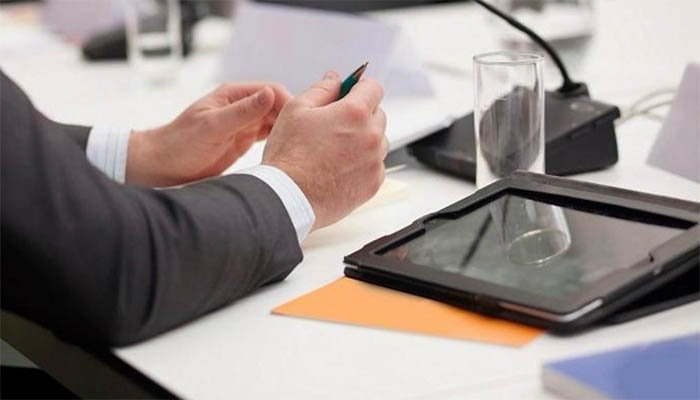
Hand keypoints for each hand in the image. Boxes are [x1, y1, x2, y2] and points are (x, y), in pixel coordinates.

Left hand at [126, 83, 291, 185]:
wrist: (162, 167)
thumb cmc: (180, 144)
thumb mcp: (213, 126)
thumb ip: (243, 111)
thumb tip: (271, 93)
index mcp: (233, 95)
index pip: (272, 91)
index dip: (289, 103)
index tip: (300, 122)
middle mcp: (241, 107)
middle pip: (278, 106)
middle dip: (292, 118)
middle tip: (305, 138)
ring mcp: (243, 124)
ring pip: (275, 122)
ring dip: (287, 131)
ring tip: (300, 147)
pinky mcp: (243, 141)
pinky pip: (268, 137)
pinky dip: (279, 142)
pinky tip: (286, 153)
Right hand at [262, 71, 387, 229]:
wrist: (289, 197)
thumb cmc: (289, 156)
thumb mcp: (296, 110)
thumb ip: (321, 89)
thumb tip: (335, 78)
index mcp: (355, 113)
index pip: (373, 87)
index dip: (360, 87)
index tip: (350, 92)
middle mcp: (371, 136)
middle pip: (377, 114)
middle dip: (360, 114)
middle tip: (334, 125)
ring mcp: (375, 162)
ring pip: (378, 141)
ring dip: (363, 139)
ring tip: (335, 149)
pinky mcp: (373, 183)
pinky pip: (375, 165)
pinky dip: (362, 163)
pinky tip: (339, 167)